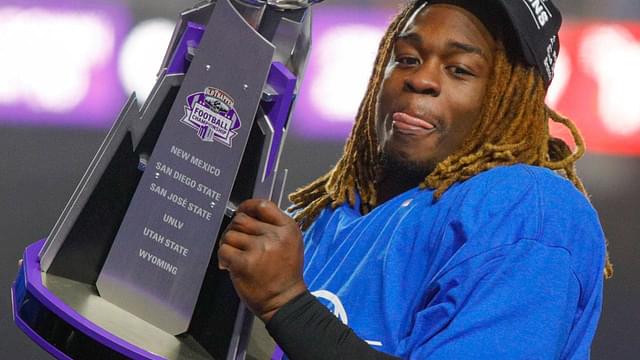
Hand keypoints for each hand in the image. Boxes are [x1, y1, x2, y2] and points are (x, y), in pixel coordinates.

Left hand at [218, 199, 306, 321]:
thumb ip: (273, 227)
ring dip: (228, 245)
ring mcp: (260, 248)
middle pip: (241, 219)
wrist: (285, 301)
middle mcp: (275, 235)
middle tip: (236, 243)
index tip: (241, 212)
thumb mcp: (289, 243)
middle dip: (234, 230)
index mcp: (288, 228)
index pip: (263, 205)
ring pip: (230, 234)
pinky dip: (223, 257)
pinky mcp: (245, 263)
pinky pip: (224, 250)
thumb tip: (246, 214)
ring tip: (235, 257)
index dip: (247, 206)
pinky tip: (230, 265)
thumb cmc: (285, 274)